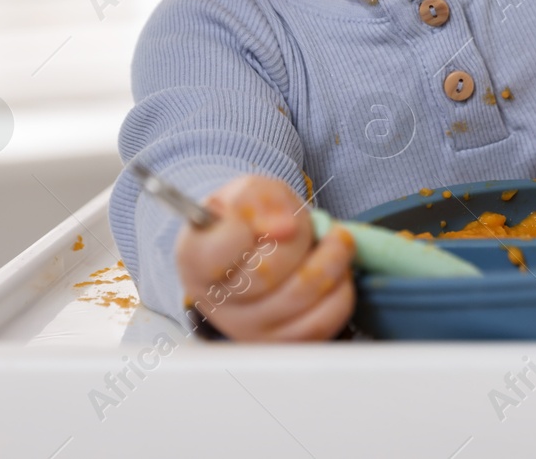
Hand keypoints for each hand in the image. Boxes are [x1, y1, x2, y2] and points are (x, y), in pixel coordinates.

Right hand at [174, 174, 354, 340]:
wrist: (257, 252)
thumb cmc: (247, 221)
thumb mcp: (246, 193)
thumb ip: (259, 200)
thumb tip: (284, 227)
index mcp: (195, 261)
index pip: (215, 254)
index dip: (245, 229)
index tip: (260, 220)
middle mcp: (216, 303)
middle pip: (266, 273)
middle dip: (299, 238)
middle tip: (304, 224)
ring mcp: (249, 330)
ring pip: (301, 296)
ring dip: (331, 259)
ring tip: (336, 240)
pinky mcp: (283, 342)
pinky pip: (323, 320)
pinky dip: (340, 289)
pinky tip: (335, 271)